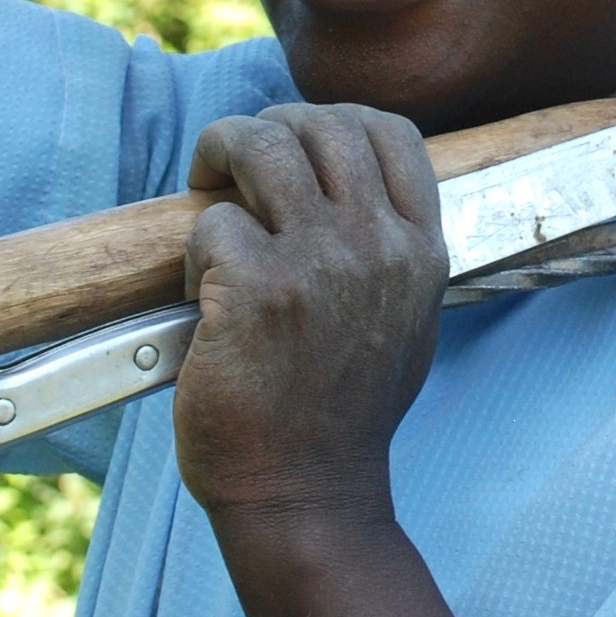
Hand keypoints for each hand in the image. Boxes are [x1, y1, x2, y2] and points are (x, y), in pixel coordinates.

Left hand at [172, 103, 449, 521]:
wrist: (306, 495)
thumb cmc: (343, 413)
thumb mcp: (407, 321)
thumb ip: (391, 250)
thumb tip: (351, 186)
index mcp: (420, 251)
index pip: (389, 133)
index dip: (332, 121)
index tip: (296, 144)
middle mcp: (378, 246)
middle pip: (318, 125)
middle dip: (263, 130)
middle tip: (232, 165)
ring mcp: (319, 264)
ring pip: (261, 147)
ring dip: (220, 158)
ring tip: (206, 189)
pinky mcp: (256, 290)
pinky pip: (212, 222)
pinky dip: (195, 249)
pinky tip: (201, 292)